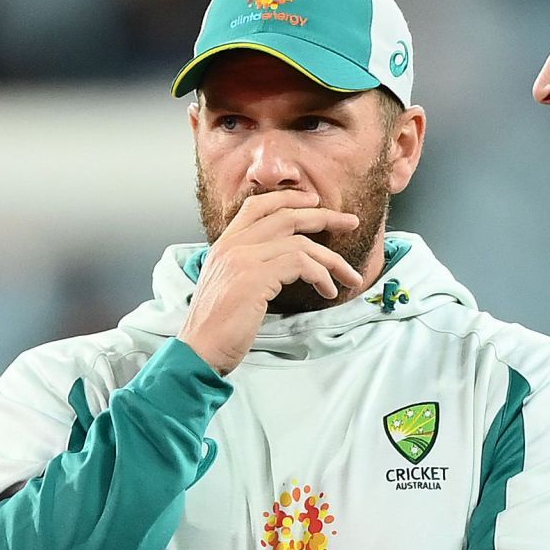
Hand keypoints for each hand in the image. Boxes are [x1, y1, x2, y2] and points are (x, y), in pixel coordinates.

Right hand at [179, 189, 361, 374]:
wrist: (198, 351)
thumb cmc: (216, 328)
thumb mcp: (228, 286)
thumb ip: (248, 267)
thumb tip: (282, 264)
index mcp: (224, 245)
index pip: (258, 205)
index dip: (290, 198)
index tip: (315, 203)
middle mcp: (232, 245)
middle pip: (286, 216)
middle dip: (324, 217)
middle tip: (350, 223)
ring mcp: (242, 259)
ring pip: (300, 243)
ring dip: (332, 260)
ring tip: (349, 276)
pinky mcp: (254, 278)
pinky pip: (300, 264)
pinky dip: (321, 275)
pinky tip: (327, 291)